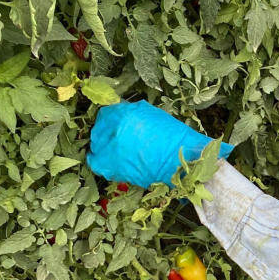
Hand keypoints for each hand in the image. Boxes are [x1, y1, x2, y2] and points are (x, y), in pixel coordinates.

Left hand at [88, 101, 232, 187]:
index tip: (112, 126)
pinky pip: (98, 164)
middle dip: (104, 135)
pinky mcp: (112, 167)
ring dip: (102, 149)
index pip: (105, 115)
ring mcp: (111, 149)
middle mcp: (113, 130)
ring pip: (96, 148)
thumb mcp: (152, 115)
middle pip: (97, 132)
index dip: (108, 121)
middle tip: (113, 140)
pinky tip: (110, 164)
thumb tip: (122, 112)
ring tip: (114, 153)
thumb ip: (132, 112)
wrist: (182, 160)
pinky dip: (101, 163)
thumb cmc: (173, 137)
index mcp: (124, 114)